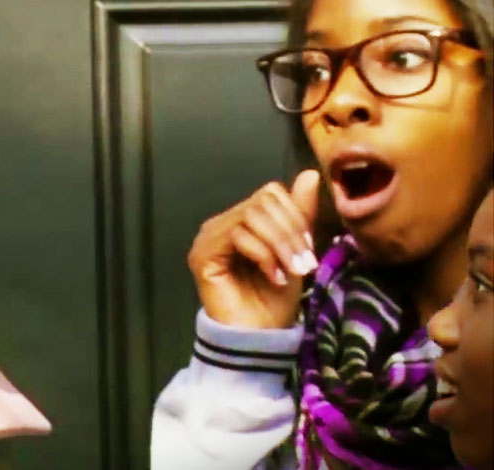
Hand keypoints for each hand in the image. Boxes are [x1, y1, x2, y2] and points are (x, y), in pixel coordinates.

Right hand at [188, 170, 319, 328]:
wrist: (258, 338)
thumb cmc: (274, 299)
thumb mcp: (296, 251)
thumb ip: (299, 215)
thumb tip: (310, 174)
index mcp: (240, 220)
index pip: (269, 194)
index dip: (295, 215)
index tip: (309, 248)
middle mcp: (220, 224)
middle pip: (261, 202)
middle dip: (290, 232)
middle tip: (304, 264)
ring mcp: (208, 239)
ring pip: (251, 217)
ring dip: (280, 245)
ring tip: (292, 273)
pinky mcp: (202, 256)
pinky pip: (237, 237)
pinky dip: (263, 255)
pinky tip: (273, 277)